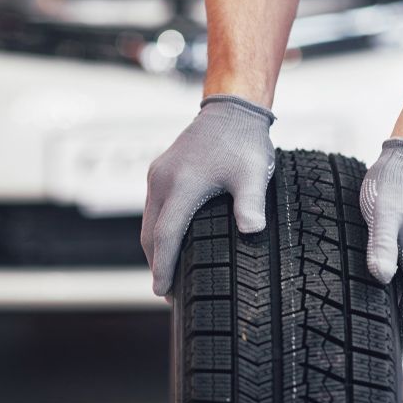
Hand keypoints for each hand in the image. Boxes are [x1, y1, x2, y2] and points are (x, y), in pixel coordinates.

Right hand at [142, 94, 275, 295]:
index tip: (161, 291)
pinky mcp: (159, 171)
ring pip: (148, 222)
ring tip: (167, 273)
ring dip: (155, 249)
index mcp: (183, 185)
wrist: (231, 109)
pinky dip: (157, 230)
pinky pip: (153, 208)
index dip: (163, 267)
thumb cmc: (244, 143)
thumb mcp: (253, 175)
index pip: (166, 236)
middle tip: (167, 292)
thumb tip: (251, 232)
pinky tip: (170, 242)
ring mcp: (158, 175)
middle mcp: (163, 181)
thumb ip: (251, 204)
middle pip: (150, 234)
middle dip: (156, 264)